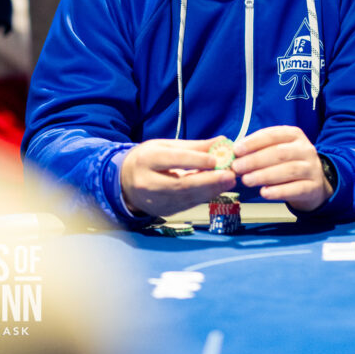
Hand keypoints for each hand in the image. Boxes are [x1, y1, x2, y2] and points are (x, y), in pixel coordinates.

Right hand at [121, 138, 236, 216]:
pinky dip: (204, 197)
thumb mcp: (165, 146)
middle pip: (181, 184)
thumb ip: (194, 146)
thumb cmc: (148, 159)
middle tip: (229, 175)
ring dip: (211, 191)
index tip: (216, 159)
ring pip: (186, 198)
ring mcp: (154, 201)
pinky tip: (218, 189)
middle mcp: (148, 183)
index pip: (172, 161)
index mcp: (146, 160)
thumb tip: (222, 142)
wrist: (125, 182)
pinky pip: (186, 205)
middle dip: (208, 181)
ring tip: (229, 181)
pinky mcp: (163, 212)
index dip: (195, 161)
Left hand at [231, 126, 332, 211]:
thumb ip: (260, 150)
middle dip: (255, 160)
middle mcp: (305, 149)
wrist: (314, 185)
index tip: (236, 150)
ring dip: (264, 175)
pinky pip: (296, 189)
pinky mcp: (313, 187)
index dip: (253, 142)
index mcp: (294, 135)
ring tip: (246, 180)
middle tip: (237, 167)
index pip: (272, 135)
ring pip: (288, 170)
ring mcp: (311, 168)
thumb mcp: (278, 151)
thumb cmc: (289, 164)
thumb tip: (235, 153)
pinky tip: (264, 193)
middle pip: (279, 153)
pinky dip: (278, 191)